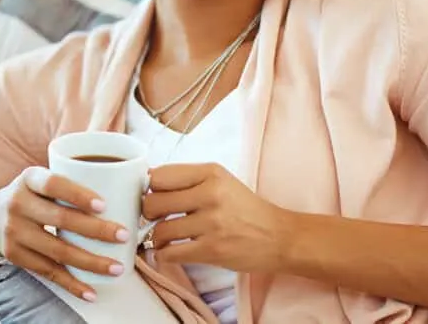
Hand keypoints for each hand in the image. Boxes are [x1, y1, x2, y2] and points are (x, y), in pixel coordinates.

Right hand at [0, 166, 130, 300]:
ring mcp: (14, 232)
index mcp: (29, 179)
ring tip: (118, 268)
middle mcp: (18, 203)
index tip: (104, 205)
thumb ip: (71, 176)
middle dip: (96, 229)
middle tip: (124, 234)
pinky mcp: (16, 256)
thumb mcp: (40, 177)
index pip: (53, 184)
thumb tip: (128, 179)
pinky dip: (71, 283)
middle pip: (60, 219)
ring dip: (91, 262)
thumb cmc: (31, 195)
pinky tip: (91, 291)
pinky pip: (48, 272)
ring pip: (57, 251)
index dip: (78, 194)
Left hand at [142, 163, 292, 272]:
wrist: (279, 237)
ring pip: (160, 231)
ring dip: (156, 238)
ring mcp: (211, 223)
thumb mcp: (220, 181)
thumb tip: (148, 184)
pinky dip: (164, 255)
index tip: (153, 196)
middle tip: (156, 219)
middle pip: (153, 203)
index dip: (149, 188)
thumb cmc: (245, 209)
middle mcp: (210, 194)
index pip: (159, 176)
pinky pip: (171, 254)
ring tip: (164, 239)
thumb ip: (188, 180)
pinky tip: (170, 252)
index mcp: (210, 172)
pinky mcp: (213, 250)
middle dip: (148, 214)